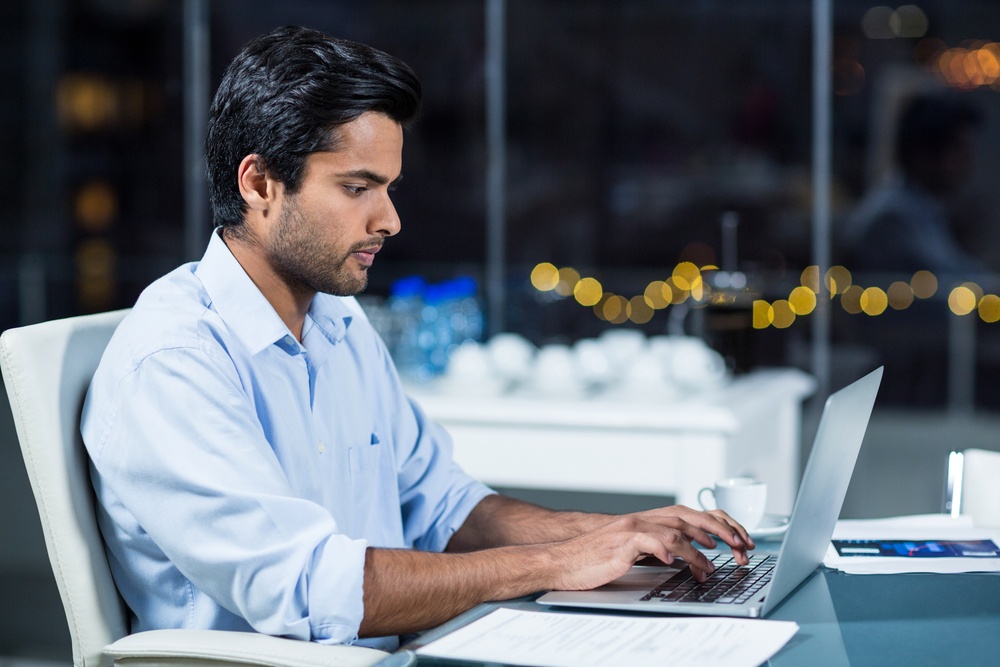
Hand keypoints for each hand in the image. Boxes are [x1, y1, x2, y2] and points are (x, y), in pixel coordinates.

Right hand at [543, 510, 739, 590]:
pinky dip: (667, 550)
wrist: (562, 560)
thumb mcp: (632, 552)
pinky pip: (650, 541)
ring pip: (674, 530)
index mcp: (646, 520)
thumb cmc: (594, 559)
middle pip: (688, 517)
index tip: (737, 538)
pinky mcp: (622, 542)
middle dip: (719, 531)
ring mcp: (631, 529)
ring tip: (711, 566)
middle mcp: (641, 519)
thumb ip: (656, 549)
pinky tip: (676, 561)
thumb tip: (683, 560)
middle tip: (740, 547)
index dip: (716, 524)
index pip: (689, 514)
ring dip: (698, 549)